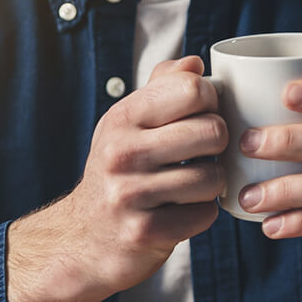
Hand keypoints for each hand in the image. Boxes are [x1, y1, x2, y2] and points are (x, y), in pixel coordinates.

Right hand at [5, 56, 226, 301]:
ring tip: (193, 183)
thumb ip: (162, 87)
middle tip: (204, 153)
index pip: (192, 89)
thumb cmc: (118, 172)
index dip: (210, 101)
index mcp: (122, 117)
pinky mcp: (144, 231)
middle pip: (212, 131)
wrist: (83, 238)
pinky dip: (201, 214)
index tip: (202, 115)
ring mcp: (131, 194)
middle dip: (218, 144)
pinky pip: (204, 215)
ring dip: (211, 183)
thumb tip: (195, 63)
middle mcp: (122, 152)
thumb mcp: (128, 123)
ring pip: (212, 177)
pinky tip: (183, 210)